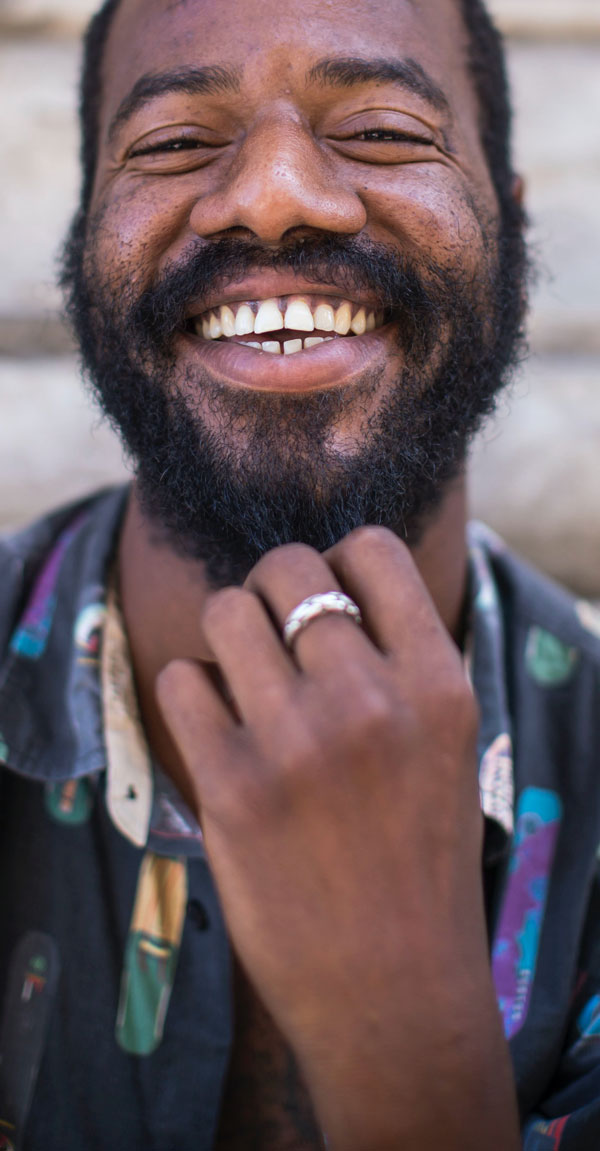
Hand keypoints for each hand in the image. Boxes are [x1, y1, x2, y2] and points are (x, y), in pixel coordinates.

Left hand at [157, 527, 518, 1150]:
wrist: (395, 994)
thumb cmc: (418, 864)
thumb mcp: (446, 747)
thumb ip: (400, 664)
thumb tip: (330, 582)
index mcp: (437, 685)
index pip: (373, 549)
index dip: (339, 559)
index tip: (328, 596)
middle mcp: (371, 700)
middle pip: (287, 567)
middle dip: (271, 589)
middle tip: (273, 638)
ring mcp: (297, 742)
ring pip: (225, 610)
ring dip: (227, 634)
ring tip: (242, 680)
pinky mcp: (231, 787)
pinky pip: (181, 680)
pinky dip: (192, 694)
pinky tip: (218, 731)